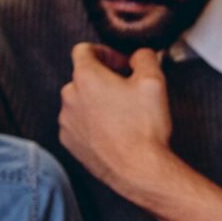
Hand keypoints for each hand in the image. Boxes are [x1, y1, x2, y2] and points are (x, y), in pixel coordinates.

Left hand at [58, 43, 175, 199]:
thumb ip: (145, 57)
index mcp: (86, 77)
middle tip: (128, 91)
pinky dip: (92, 123)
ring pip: (80, 102)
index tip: (122, 65)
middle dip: (104, 79)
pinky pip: (78, 124)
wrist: (138, 170)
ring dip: (97, 102)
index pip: (84, 50)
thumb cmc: (145, 127)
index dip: (107, 53)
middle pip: (83, 77)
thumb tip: (139, 56)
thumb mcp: (154, 81)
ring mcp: (67, 122)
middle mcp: (69, 97)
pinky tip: (113, 132)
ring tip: (122, 115)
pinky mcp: (70, 143)